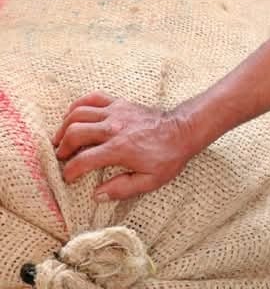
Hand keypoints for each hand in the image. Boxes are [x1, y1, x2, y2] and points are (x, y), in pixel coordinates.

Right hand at [52, 92, 197, 200]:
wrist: (184, 130)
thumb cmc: (169, 156)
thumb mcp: (151, 180)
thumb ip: (123, 189)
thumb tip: (97, 195)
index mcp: (119, 149)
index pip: (83, 161)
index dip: (70, 171)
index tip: (68, 177)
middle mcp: (114, 128)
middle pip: (75, 133)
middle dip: (63, 147)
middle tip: (62, 157)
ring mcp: (116, 112)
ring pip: (79, 113)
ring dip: (65, 126)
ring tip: (62, 138)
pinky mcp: (121, 103)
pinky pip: (94, 98)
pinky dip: (79, 105)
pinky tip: (74, 115)